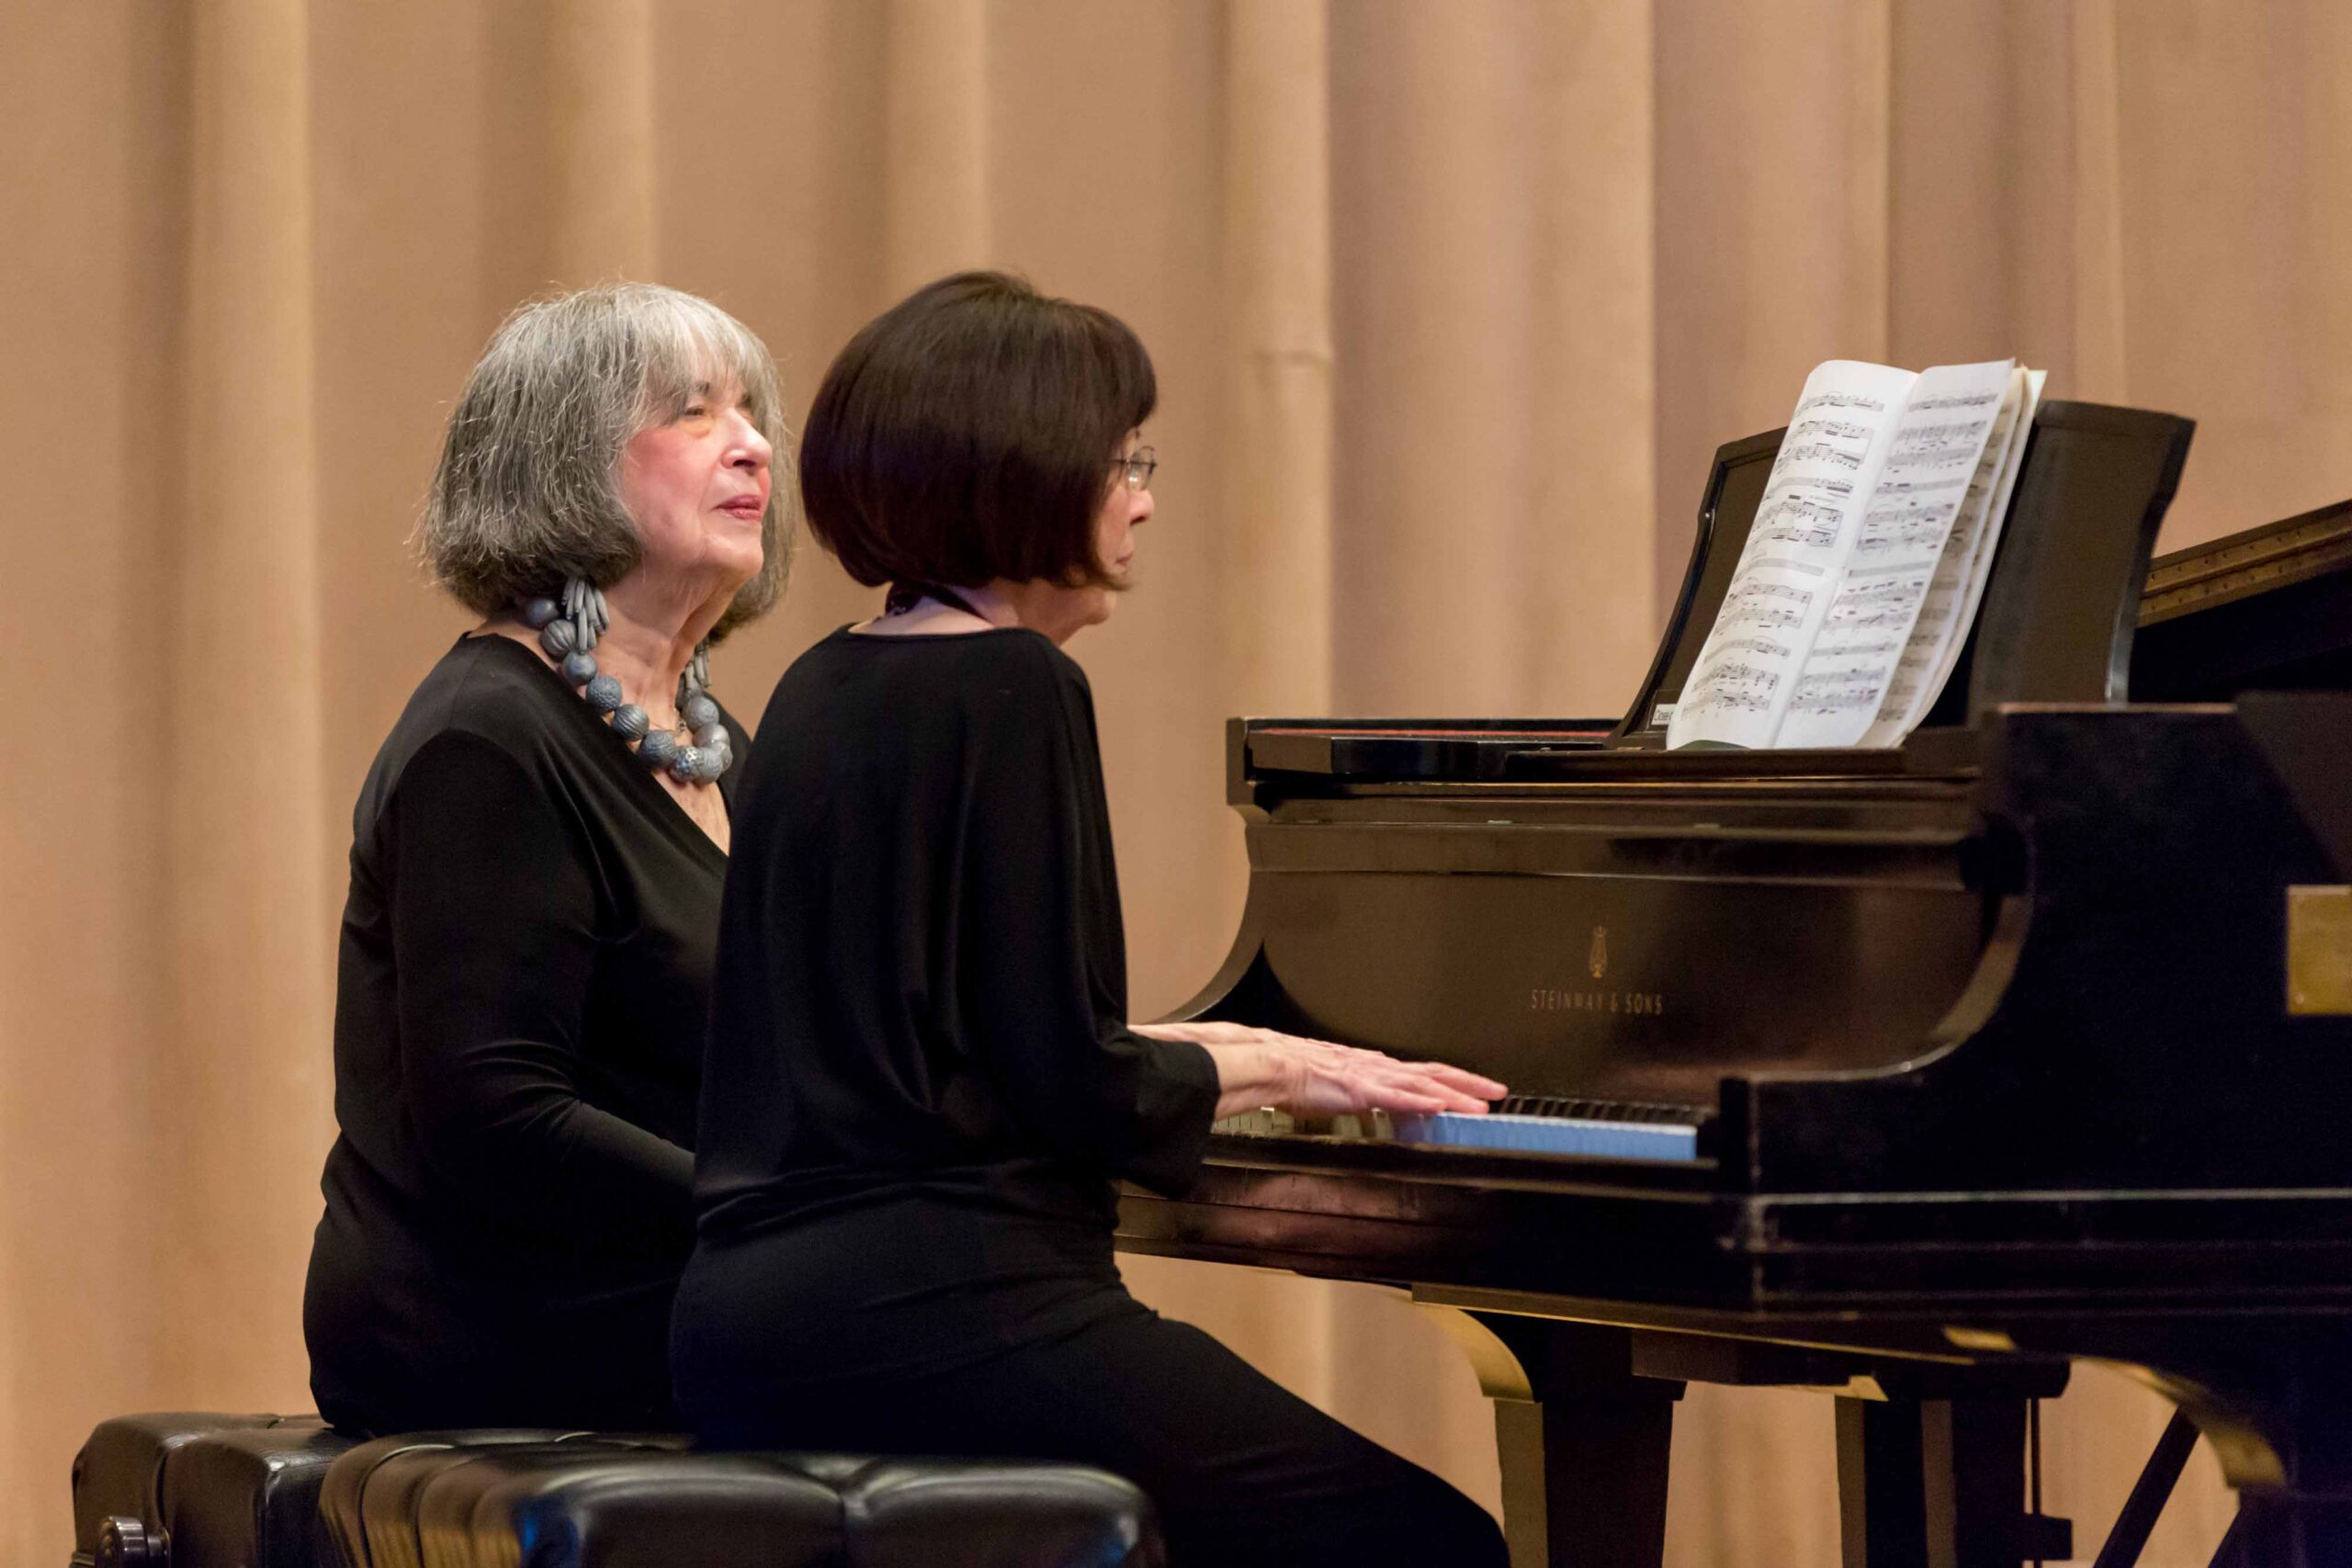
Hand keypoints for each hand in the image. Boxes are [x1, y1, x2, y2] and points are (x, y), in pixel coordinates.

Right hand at [1135, 1022, 1504, 1120]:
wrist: (1262, 1063)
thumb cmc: (1285, 1074)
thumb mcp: (1322, 1087)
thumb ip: (1340, 1094)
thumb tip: (1349, 1103)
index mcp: (1366, 1066)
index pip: (1415, 1072)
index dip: (1447, 1079)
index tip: (1472, 1088)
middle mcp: (1373, 1065)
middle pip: (1430, 1072)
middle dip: (1467, 1081)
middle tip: (1498, 1091)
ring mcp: (1368, 1075)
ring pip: (1423, 1082)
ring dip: (1456, 1092)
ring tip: (1484, 1103)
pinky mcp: (1359, 1086)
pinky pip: (1398, 1096)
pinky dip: (1423, 1100)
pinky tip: (1443, 1107)